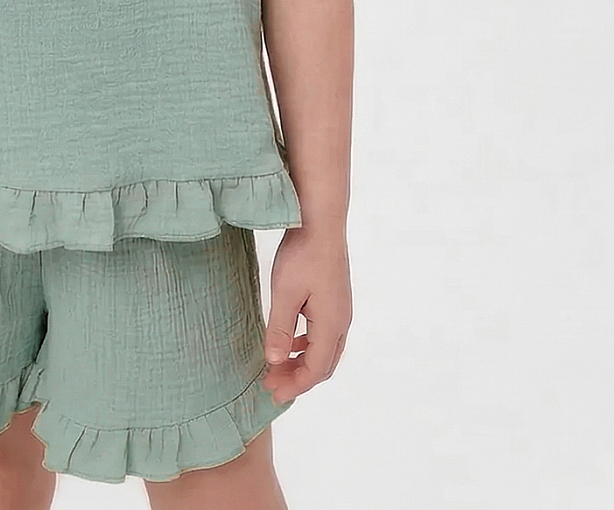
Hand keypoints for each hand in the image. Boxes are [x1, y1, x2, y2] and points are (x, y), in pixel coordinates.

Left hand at [260, 226, 351, 404]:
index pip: (316, 370)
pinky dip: (307, 345)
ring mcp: (340, 309)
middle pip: (324, 364)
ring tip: (278, 367)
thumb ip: (280, 329)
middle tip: (272, 384)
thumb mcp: (285, 293)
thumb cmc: (302, 254)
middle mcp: (341, 320)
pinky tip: (290, 341)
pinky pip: (324, 333)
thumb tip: (276, 363)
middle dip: (299, 378)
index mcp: (332, 324)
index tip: (272, 393)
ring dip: (303, 362)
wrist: (320, 220)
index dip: (295, 385)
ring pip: (325, 349)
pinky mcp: (335, 297)